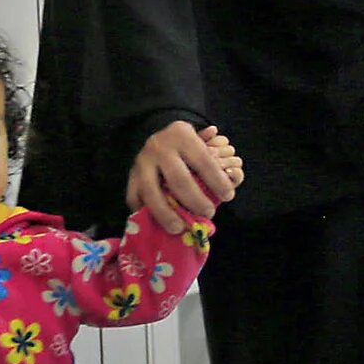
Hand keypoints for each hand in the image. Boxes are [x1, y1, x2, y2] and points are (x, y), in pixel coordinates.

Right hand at [127, 119, 236, 234]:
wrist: (155, 135)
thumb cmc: (185, 147)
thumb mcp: (200, 143)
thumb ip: (217, 160)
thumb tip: (234, 176)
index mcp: (182, 136)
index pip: (203, 160)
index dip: (217, 181)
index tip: (228, 196)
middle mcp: (160, 148)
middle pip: (179, 180)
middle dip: (195, 201)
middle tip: (208, 214)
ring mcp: (142, 163)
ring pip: (152, 193)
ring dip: (167, 214)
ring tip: (180, 228)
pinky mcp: (130, 177)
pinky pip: (134, 198)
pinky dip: (144, 214)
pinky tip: (155, 224)